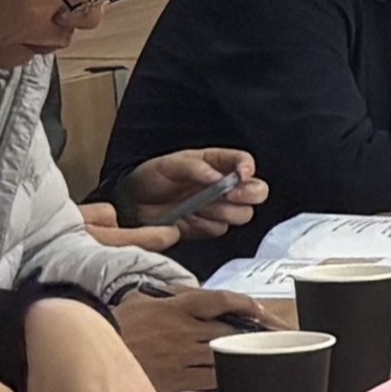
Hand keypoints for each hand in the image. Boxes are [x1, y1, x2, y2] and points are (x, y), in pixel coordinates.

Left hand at [91, 150, 260, 250]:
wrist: (132, 204)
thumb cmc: (151, 177)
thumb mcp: (169, 165)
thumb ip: (194, 168)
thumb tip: (217, 177)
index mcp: (217, 163)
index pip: (244, 161)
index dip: (248, 168)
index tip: (241, 175)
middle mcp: (224, 185)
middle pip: (257, 191)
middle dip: (247, 194)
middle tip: (229, 195)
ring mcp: (219, 207)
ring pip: (243, 214)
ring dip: (223, 211)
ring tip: (198, 207)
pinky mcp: (209, 227)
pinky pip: (220, 230)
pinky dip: (206, 226)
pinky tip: (190, 219)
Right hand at [108, 285, 273, 391]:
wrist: (87, 350)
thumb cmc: (115, 323)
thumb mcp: (144, 298)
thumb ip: (173, 295)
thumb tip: (193, 292)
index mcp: (178, 306)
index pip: (223, 301)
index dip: (248, 305)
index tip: (263, 311)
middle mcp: (185, 330)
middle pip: (233, 330)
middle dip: (262, 334)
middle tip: (285, 338)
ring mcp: (181, 356)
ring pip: (226, 356)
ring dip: (248, 357)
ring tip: (272, 359)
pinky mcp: (174, 381)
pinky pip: (208, 381)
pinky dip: (225, 379)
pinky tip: (240, 379)